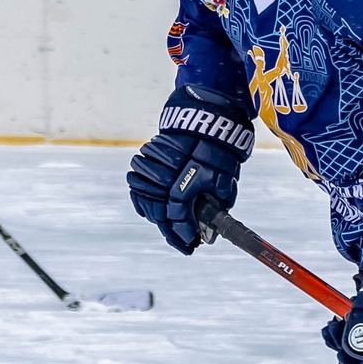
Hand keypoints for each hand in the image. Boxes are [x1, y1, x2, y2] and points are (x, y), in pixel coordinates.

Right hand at [127, 85, 253, 254]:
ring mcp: (154, 169)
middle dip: (171, 232)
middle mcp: (165, 181)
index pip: (178, 220)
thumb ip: (218, 201)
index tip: (191, 245)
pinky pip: (137, 184)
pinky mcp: (147, 159)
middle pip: (160, 215)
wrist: (205, 118)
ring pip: (146, 200)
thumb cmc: (219, 149)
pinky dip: (141, 198)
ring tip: (167, 227)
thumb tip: (215, 220)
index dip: (184, 236)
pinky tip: (148, 209)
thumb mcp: (225, 178)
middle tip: (182, 243)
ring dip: (156, 216)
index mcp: (184, 188)